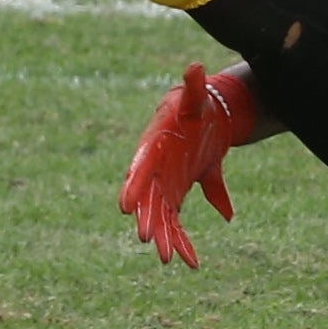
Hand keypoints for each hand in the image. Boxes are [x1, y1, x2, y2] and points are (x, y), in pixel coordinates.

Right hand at [120, 63, 261, 268]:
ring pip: (161, 216)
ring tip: (170, 259)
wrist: (203, 120)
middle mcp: (154, 170)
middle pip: (147, 198)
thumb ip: (194, 87)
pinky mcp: (176, 196)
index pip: (140, 167)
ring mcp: (164, 186)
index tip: (124, 205)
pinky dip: (182, 241)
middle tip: (148, 238)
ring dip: (165, 237)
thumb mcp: (195, 98)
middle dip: (148, 218)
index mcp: (154, 147)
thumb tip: (196, 67)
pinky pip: (177, 223)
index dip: (132, 185)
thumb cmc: (194, 107)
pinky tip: (191, 262)